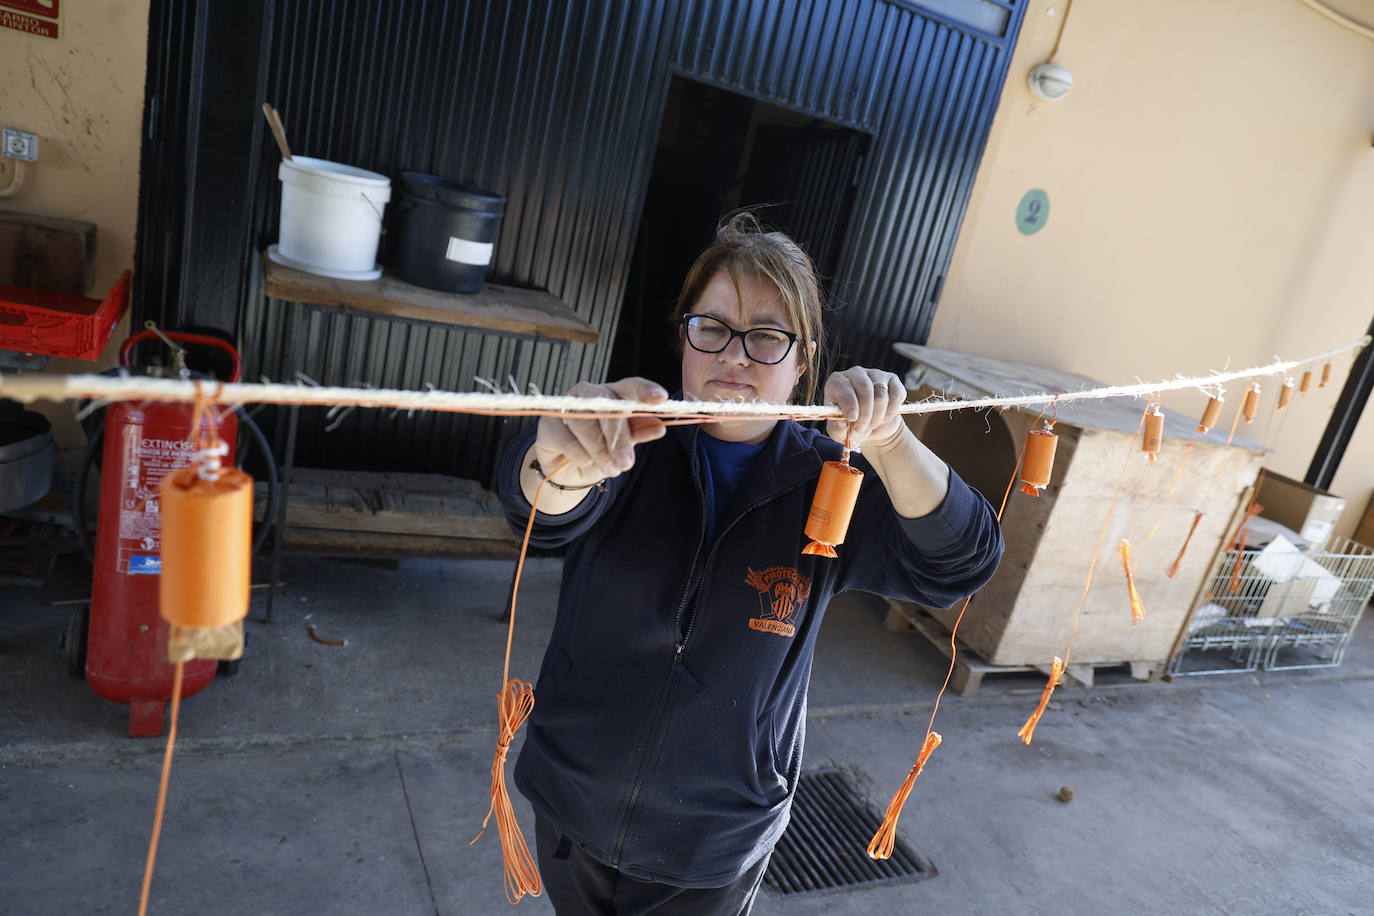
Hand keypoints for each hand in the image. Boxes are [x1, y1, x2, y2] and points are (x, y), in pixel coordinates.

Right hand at [532, 377, 668, 486]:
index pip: (630, 387)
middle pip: (606, 406)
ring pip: (585, 423)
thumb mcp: (623, 444)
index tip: (660, 399)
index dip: (644, 391)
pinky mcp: (548, 424)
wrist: (569, 471)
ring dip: (600, 450)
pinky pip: (566, 439)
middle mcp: (590, 395)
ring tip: (611, 469)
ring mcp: (567, 406)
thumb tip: (659, 427)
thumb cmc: (598, 451)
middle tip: (626, 462)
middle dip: (619, 437)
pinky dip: (579, 455)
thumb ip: (639, 433)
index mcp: (612, 395)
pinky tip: (585, 461)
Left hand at [824, 366, 907, 449]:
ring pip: (881, 395)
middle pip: (865, 388)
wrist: (871, 428)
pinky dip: (892, 411)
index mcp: (837, 381)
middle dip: (865, 413)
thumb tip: (841, 422)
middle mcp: (856, 373)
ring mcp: (876, 374)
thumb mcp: (839, 431)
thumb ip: (837, 427)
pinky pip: (896, 395)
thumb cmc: (850, 426)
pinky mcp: (893, 380)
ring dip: (878, 416)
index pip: (844, 387)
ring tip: (872, 425)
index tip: (852, 418)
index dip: (849, 403)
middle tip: (861, 428)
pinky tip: (885, 417)